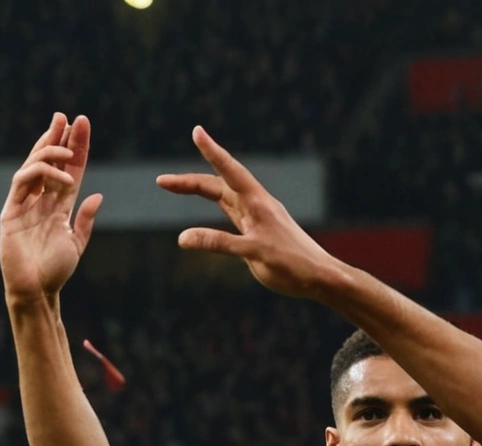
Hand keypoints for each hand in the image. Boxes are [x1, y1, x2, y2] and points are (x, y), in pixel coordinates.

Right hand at [0, 112, 102, 302]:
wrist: (36, 291)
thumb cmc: (55, 272)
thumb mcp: (76, 242)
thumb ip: (86, 219)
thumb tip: (97, 195)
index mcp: (57, 206)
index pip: (69, 170)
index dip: (76, 147)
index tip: (82, 124)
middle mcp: (40, 201)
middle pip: (50, 161)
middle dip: (58, 137)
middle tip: (68, 118)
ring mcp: (23, 204)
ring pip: (34, 166)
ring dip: (50, 151)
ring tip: (67, 146)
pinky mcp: (10, 211)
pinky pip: (22, 182)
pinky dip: (39, 173)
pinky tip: (58, 175)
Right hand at [157, 126, 344, 298]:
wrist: (320, 277)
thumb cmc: (293, 265)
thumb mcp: (253, 253)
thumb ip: (219, 243)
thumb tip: (183, 238)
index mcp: (257, 204)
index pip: (229, 171)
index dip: (211, 151)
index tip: (197, 131)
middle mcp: (256, 205)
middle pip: (217, 185)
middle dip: (189, 181)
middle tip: (161, 181)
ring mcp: (257, 217)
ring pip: (222, 196)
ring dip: (199, 190)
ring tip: (175, 186)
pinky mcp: (258, 231)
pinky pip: (230, 213)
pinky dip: (214, 206)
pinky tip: (209, 208)